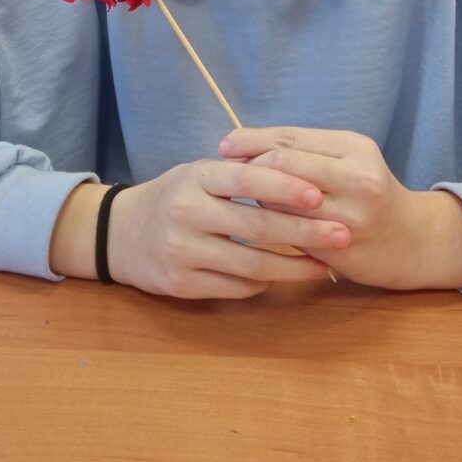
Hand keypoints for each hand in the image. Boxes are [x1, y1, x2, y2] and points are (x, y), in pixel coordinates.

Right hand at [107, 157, 351, 299]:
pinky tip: (285, 276)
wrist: (119, 233)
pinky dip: (265, 281)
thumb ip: (241, 174)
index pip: (247, 179)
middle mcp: (186, 213)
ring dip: (294, 266)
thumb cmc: (175, 196)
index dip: (285, 187)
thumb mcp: (200, 174)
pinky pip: (235, 287)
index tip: (320, 195)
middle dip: (305, 231)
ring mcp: (182, 251)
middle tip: (342, 233)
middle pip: (256, 225)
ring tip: (325, 264)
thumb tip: (302, 174)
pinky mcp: (181, 285)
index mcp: (196, 178)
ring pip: (250, 263)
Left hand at [219, 127, 461, 291]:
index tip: (223, 145)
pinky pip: (291, 236)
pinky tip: (256, 228)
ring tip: (236, 200)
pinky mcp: (342, 249)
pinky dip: (269, 229)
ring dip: (255, 201)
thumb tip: (245, 147)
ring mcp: (351, 215)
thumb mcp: (347, 160)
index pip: (289, 138)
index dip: (251, 140)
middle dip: (248, 169)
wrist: (413, 240)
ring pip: (282, 202)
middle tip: (224, 175)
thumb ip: (305, 152)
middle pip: (283, 166)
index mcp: (354, 147)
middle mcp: (357, 177)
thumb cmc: (369, 194)